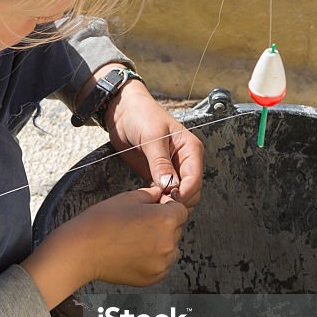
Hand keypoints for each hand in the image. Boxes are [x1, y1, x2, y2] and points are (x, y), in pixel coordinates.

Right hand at [73, 188, 189, 285]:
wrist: (81, 251)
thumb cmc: (100, 223)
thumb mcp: (126, 199)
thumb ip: (149, 195)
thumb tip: (160, 194)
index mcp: (165, 219)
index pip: (180, 210)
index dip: (168, 207)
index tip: (155, 209)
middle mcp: (168, 242)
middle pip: (177, 229)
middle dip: (164, 225)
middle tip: (139, 224)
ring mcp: (161, 262)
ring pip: (172, 249)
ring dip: (161, 243)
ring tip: (136, 240)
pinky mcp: (153, 277)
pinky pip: (163, 265)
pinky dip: (154, 259)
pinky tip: (134, 252)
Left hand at [99, 71, 203, 208]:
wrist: (122, 112)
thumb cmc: (141, 115)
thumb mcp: (152, 137)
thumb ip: (160, 162)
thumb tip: (170, 185)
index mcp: (191, 149)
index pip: (195, 179)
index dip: (184, 193)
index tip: (168, 199)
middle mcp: (185, 162)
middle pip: (191, 192)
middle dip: (177, 200)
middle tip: (158, 203)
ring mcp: (172, 170)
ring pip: (179, 196)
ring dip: (168, 202)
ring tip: (152, 202)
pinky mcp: (157, 176)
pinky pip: (164, 194)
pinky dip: (158, 200)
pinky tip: (148, 199)